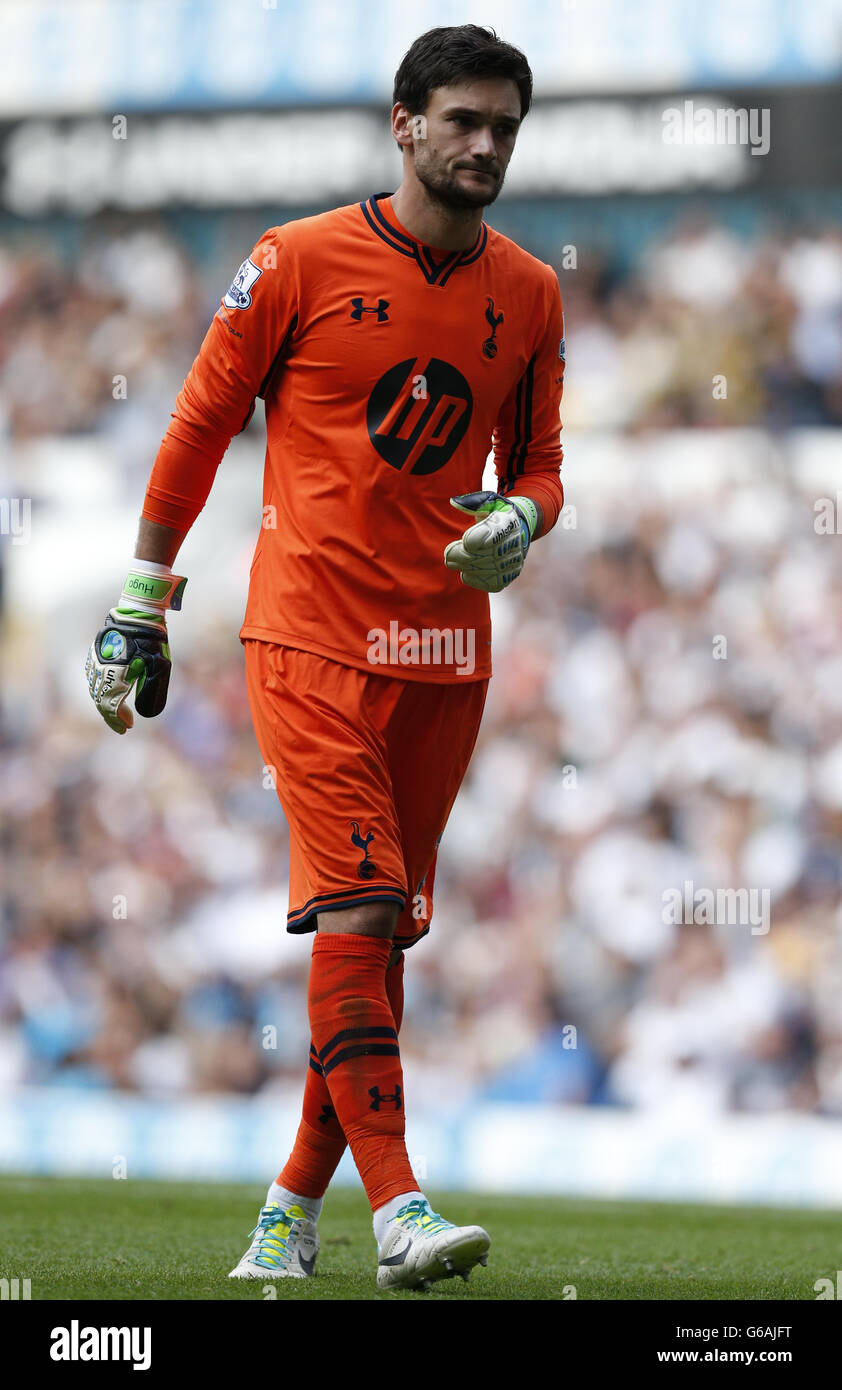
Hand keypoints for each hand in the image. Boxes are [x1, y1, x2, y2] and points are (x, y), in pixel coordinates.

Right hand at [84, 562, 185, 733]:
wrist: (139, 613)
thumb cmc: (152, 639)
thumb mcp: (159, 665)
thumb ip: (152, 689)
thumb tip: (146, 712)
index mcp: (117, 673)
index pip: (111, 705)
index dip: (118, 719)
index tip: (128, 727)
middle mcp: (102, 668)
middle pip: (101, 700)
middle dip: (111, 716)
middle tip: (122, 726)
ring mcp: (96, 660)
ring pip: (94, 689)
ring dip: (104, 703)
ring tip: (116, 713)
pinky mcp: (95, 653)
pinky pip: (92, 677)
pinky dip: (99, 689)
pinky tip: (108, 693)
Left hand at [443, 491, 537, 592]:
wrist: (518, 532)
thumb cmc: (497, 514)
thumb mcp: (488, 501)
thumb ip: (471, 502)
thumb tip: (454, 503)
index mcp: (508, 522)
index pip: (483, 539)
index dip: (469, 541)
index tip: (466, 539)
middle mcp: (513, 545)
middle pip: (473, 557)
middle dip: (457, 554)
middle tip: (449, 552)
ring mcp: (510, 565)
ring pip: (473, 570)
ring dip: (460, 564)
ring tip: (455, 558)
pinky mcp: (504, 581)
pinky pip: (478, 582)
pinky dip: (468, 575)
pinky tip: (470, 567)